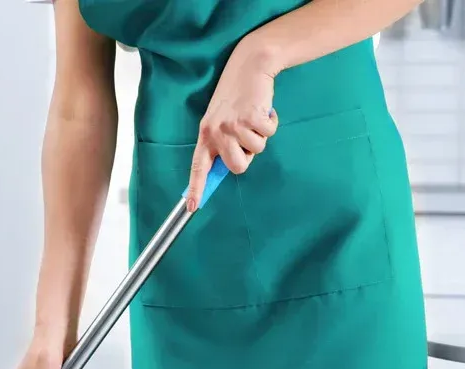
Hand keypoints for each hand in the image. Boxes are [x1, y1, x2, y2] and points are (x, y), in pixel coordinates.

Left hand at [185, 40, 279, 210]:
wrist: (250, 66)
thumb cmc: (238, 96)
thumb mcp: (223, 120)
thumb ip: (224, 143)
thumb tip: (231, 168)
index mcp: (206, 134)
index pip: (198, 166)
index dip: (196, 188)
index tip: (192, 207)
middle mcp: (216, 132)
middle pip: (237, 167)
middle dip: (248, 156)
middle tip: (248, 135)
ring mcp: (232, 125)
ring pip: (256, 151)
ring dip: (261, 136)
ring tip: (254, 117)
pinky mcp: (249, 117)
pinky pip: (267, 135)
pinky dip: (271, 123)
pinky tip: (263, 109)